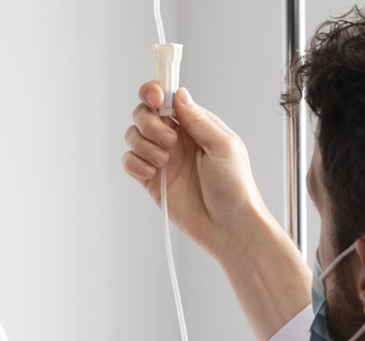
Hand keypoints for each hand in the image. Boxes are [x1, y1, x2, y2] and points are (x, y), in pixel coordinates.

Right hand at [122, 83, 312, 340]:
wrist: (228, 226)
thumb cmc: (235, 188)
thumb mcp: (224, 145)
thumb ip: (198, 119)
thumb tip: (179, 95)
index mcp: (195, 125)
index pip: (167, 98)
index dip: (155, 91)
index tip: (154, 96)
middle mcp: (176, 139)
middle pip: (144, 113)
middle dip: (148, 121)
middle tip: (169, 139)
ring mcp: (162, 159)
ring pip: (134, 136)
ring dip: (144, 144)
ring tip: (164, 160)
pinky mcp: (151, 180)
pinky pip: (130, 162)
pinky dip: (135, 163)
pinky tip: (152, 172)